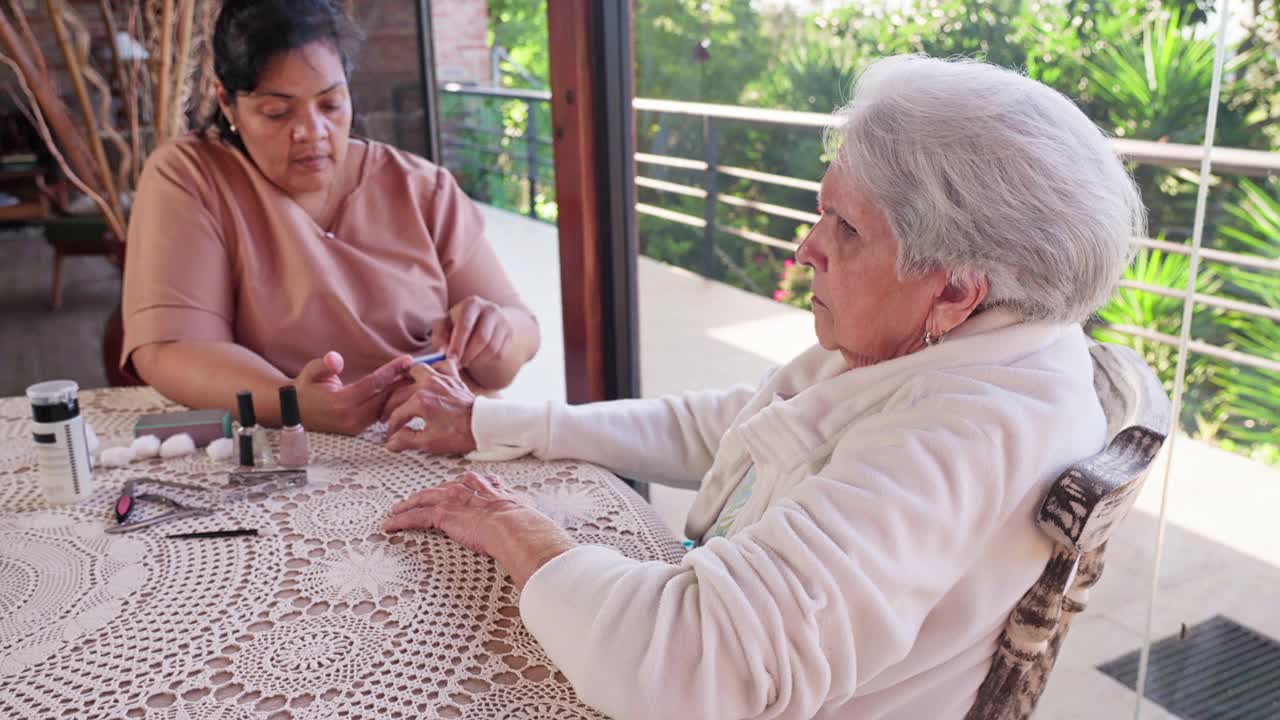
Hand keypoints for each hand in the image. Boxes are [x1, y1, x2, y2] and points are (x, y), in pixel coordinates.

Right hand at [294, 351, 412, 434]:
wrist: (295, 411)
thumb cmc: (305, 389)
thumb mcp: (311, 372)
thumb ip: (324, 365)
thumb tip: (334, 359)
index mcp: (341, 402)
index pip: (373, 384)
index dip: (392, 371)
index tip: (407, 360)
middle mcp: (351, 417)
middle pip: (385, 396)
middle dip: (401, 381)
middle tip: (417, 367)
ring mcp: (356, 426)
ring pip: (385, 406)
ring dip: (399, 391)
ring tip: (412, 376)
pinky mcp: (359, 429)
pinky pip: (380, 412)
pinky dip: (391, 400)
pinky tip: (400, 388)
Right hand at [383, 360, 477, 453]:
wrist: (484, 426)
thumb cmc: (460, 433)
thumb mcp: (429, 442)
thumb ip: (406, 440)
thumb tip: (391, 442)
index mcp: (420, 401)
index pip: (397, 414)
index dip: (391, 427)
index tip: (391, 435)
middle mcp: (428, 385)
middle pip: (400, 392)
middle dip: (391, 407)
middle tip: (388, 417)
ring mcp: (441, 379)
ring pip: (417, 369)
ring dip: (407, 379)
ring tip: (401, 389)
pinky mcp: (453, 378)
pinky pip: (442, 365)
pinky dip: (435, 369)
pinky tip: (431, 377)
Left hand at [384, 471, 575, 589]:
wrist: (520, 529)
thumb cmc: (530, 531)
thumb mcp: (532, 524)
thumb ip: (532, 529)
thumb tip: (547, 549)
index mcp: (495, 490)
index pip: (473, 484)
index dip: (461, 488)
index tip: (456, 489)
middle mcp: (473, 489)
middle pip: (444, 488)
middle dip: (429, 494)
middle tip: (415, 499)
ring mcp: (457, 499)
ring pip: (425, 499)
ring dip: (408, 506)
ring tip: (395, 512)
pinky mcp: (444, 514)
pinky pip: (416, 516)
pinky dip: (401, 521)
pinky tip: (390, 526)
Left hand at [433, 296, 514, 369]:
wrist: (483, 319)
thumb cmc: (457, 323)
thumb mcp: (445, 325)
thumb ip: (440, 337)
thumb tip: (443, 353)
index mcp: (471, 304)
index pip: (466, 326)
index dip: (457, 344)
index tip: (450, 359)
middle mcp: (490, 309)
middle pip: (481, 338)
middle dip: (468, 355)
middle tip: (458, 364)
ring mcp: (503, 321)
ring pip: (491, 348)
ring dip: (476, 360)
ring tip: (466, 361)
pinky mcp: (509, 334)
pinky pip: (499, 354)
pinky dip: (486, 360)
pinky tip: (477, 357)